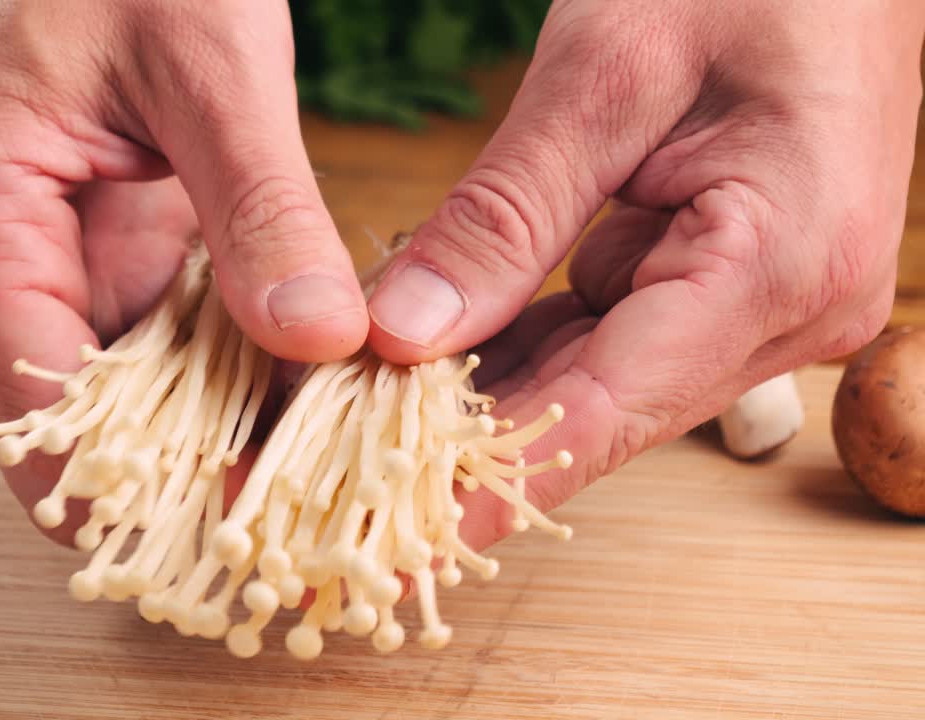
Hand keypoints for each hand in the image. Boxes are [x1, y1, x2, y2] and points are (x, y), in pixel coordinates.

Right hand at [0, 0, 369, 540]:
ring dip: (204, 445)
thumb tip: (322, 338)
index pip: (34, 413)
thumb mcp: (211, 66)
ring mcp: (31, 274)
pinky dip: (215, 387)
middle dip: (178, 482)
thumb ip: (262, 205)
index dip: (139, 486)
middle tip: (298, 513)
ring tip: (311, 471)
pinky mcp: (89, 267)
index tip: (253, 518)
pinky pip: (144, 362)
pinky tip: (296, 400)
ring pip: (111, 413)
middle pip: (68, 436)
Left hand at [367, 0, 924, 547]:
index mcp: (778, 267)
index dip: (486, 485)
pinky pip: (604, 333)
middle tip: (335, 477)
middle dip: (459, 445)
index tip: (386, 543)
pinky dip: (515, 341)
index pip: (604, 416)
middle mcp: (784, 311)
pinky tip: (425, 352)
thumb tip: (404, 335)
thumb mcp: (605, 75)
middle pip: (592, 411)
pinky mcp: (724, 278)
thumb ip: (506, 215)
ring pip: (591, 379)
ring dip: (477, 396)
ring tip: (357, 415)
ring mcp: (758, 300)